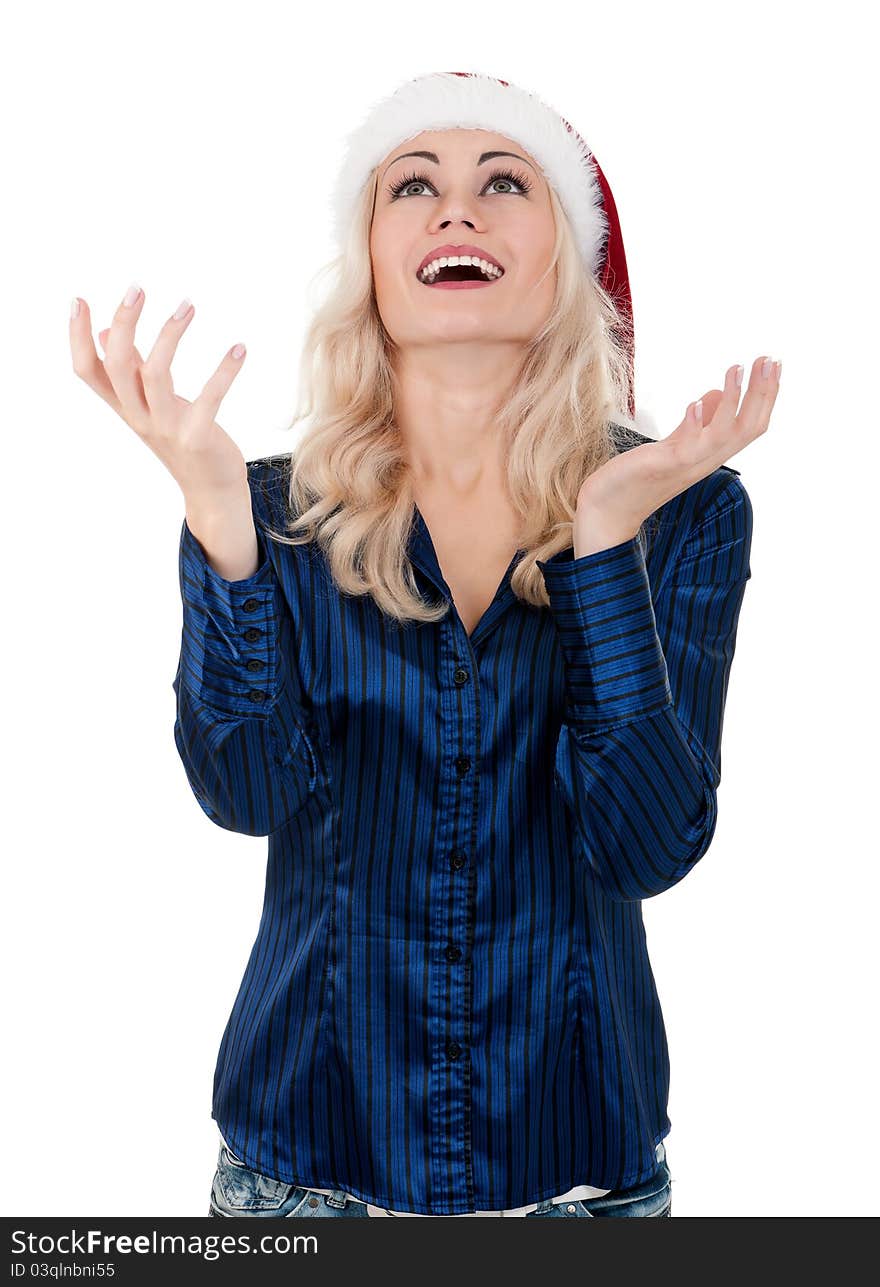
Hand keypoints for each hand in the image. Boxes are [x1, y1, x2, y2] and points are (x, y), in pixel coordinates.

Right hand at [69, 283, 249, 501]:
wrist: (211, 490)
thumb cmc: (181, 439)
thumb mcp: (150, 406)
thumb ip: (130, 372)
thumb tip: (106, 334)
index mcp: (124, 406)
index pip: (87, 371)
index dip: (77, 338)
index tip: (79, 299)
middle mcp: (139, 416)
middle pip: (117, 365)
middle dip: (124, 323)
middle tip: (137, 288)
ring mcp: (166, 428)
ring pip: (155, 375)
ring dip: (170, 335)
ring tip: (188, 305)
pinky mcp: (197, 438)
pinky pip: (209, 399)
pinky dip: (224, 371)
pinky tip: (239, 348)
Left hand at [573, 355, 780, 555]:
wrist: (609, 511)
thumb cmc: (640, 476)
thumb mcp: (675, 444)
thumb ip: (698, 423)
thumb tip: (718, 394)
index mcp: (711, 453)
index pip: (751, 425)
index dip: (766, 395)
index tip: (773, 362)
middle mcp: (706, 460)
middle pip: (747, 428)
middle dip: (762, 392)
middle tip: (769, 358)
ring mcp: (686, 465)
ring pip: (724, 436)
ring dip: (734, 401)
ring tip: (737, 368)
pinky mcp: (663, 468)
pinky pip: (687, 449)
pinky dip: (695, 425)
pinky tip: (697, 402)